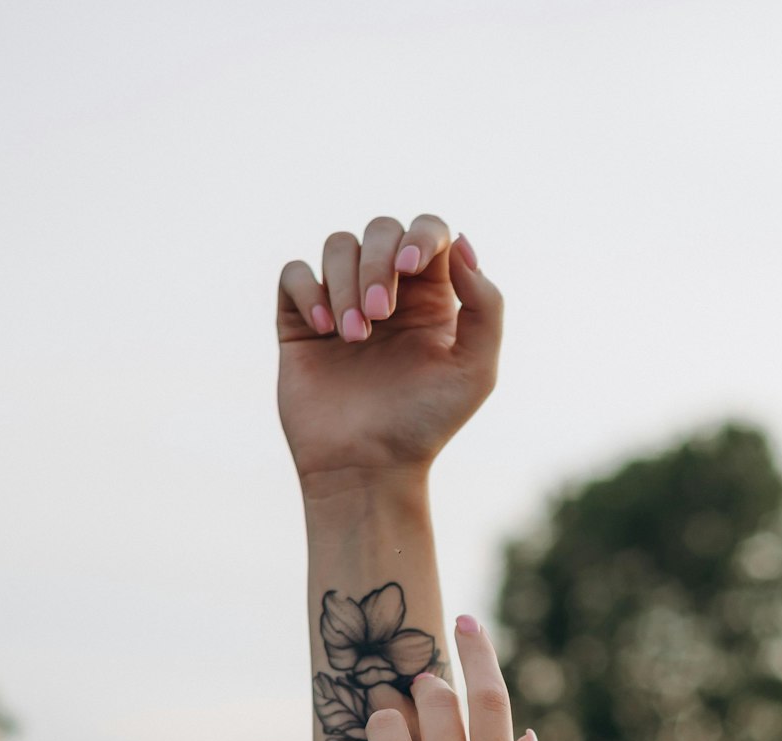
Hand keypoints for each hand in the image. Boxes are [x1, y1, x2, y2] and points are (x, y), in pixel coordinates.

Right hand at [276, 215, 502, 488]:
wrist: (366, 467)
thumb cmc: (424, 426)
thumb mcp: (475, 371)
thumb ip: (486, 305)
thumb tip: (460, 243)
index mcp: (432, 298)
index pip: (428, 231)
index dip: (420, 235)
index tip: (411, 266)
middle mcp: (388, 294)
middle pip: (380, 231)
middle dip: (378, 264)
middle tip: (381, 316)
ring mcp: (342, 305)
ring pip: (337, 245)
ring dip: (345, 283)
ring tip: (354, 338)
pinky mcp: (301, 324)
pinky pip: (295, 275)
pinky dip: (308, 291)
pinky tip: (324, 330)